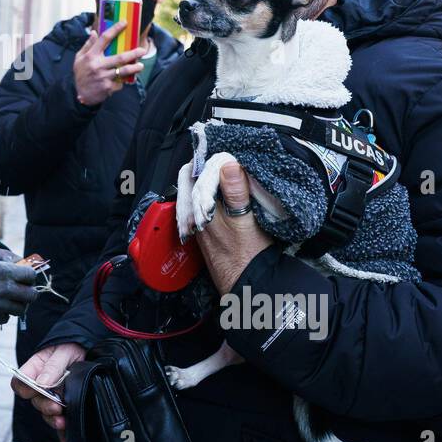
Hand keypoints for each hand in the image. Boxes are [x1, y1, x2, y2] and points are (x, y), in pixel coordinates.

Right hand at [0, 254, 36, 324]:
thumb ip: (0, 267)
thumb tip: (15, 269)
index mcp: (2, 271)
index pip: (31, 275)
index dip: (30, 277)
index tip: (26, 278)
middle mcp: (4, 289)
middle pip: (32, 295)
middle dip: (29, 293)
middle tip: (21, 292)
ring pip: (21, 309)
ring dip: (16, 305)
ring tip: (7, 301)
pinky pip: (6, 318)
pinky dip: (3, 315)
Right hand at [13, 343, 85, 436]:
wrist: (86, 350)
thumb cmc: (70, 347)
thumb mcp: (63, 353)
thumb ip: (52, 367)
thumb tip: (41, 384)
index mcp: (35, 369)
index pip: (20, 382)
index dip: (24, 389)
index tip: (36, 390)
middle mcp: (40, 384)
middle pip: (34, 400)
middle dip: (44, 406)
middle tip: (56, 407)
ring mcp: (51, 396)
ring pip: (45, 411)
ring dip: (52, 418)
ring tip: (62, 421)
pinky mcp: (62, 405)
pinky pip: (58, 418)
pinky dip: (61, 426)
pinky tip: (67, 430)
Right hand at [72, 22, 146, 105]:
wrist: (79, 94)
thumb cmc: (80, 74)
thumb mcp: (79, 58)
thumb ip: (87, 45)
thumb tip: (94, 32)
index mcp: (91, 55)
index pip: (104, 39)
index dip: (115, 29)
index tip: (124, 23)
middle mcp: (97, 65)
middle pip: (119, 57)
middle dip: (133, 53)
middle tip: (142, 50)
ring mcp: (103, 77)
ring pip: (123, 71)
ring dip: (134, 68)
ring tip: (140, 66)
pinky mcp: (107, 87)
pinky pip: (119, 83)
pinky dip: (122, 82)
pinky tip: (123, 81)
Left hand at [193, 160, 271, 293]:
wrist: (249, 286)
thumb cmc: (248, 256)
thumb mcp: (245, 221)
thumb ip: (236, 193)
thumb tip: (228, 164)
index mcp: (200, 210)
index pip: (193, 176)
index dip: (207, 162)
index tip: (224, 154)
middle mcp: (196, 217)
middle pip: (195, 185)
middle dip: (210, 171)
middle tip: (228, 160)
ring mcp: (202, 226)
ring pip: (201, 197)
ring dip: (214, 184)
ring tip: (232, 173)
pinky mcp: (211, 234)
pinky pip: (208, 208)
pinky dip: (217, 198)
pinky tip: (230, 196)